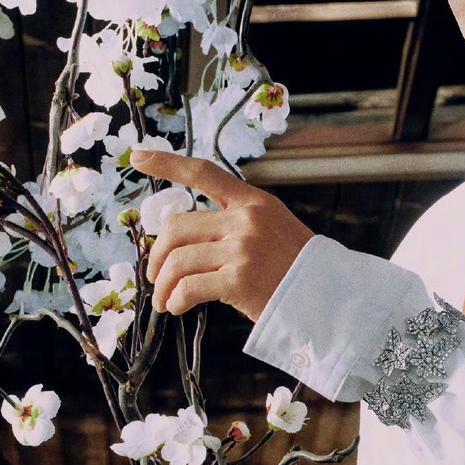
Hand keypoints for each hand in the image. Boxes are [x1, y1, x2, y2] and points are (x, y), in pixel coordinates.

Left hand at [129, 147, 315, 322]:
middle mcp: (245, 220)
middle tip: (156, 275)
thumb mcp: (273, 227)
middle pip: (176, 227)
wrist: (327, 296)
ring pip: (177, 260)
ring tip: (164, 299)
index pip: (203, 173)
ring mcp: (242, 249)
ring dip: (163, 284)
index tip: (138, 157)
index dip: (167, 163)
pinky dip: (176, 300)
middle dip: (157, 254)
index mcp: (252, 202)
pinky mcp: (238, 280)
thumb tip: (185, 239)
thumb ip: (235, 223)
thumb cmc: (295, 267)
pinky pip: (189, 287)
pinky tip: (177, 307)